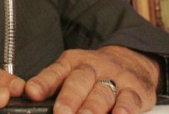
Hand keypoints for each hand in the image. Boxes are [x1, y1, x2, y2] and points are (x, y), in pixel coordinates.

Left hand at [24, 46, 159, 113]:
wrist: (131, 60)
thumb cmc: (94, 74)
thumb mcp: (72, 72)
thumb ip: (54, 87)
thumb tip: (33, 101)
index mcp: (72, 62)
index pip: (55, 71)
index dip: (43, 83)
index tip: (32, 92)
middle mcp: (93, 68)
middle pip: (79, 80)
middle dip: (70, 98)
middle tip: (61, 113)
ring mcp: (115, 78)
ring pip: (103, 92)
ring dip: (93, 108)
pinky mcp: (136, 90)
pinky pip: (130, 99)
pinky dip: (125, 109)